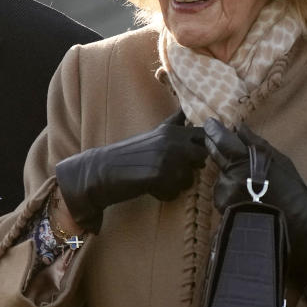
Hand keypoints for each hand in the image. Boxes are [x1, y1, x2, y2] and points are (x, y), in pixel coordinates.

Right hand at [56, 111, 209, 232]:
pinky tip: (149, 188)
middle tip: (170, 171)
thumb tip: (186, 112)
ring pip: (189, 180)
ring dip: (176, 185)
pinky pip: (174, 193)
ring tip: (156, 180)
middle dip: (191, 169)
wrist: (101, 169)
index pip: (205, 136)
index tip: (188, 157)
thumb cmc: (128, 154)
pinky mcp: (160, 175)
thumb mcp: (154, 134)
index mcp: (172, 130)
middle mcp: (172, 140)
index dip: (201, 149)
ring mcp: (167, 157)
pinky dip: (163, 195)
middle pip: (202, 159)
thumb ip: (173, 126)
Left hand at [203, 119, 306, 284]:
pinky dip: (229, 192)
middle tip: (213, 139)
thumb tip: (240, 128)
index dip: (214, 130)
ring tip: (248, 185)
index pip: (223, 140)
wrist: (295, 227)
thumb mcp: (281, 162)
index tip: (209, 123)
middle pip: (215, 155)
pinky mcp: (223, 207)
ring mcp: (226, 193)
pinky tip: (245, 199)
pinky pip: (222, 193)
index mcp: (248, 160)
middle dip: (213, 146)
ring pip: (220, 177)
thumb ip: (257, 145)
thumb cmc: (293, 193)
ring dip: (227, 175)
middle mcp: (233, 175)